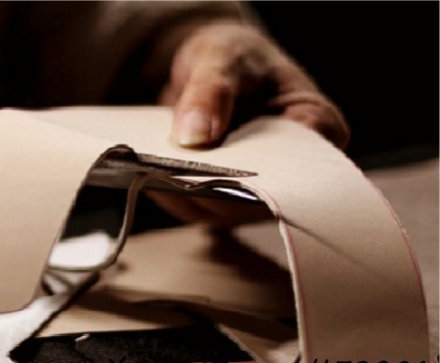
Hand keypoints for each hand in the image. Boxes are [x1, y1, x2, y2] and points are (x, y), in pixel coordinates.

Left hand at [153, 21, 348, 225]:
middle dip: (211, 180)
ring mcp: (255, 193)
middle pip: (254, 195)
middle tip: (169, 164)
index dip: (260, 169)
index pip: (300, 163)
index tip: (219, 161)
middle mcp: (291, 171)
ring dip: (181, 189)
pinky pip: (191, 208)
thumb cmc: (233, 57)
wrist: (209, 70)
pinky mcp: (220, 203)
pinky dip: (167, 191)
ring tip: (149, 165)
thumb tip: (194, 138)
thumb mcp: (222, 56)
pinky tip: (144, 171)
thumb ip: (211, 90)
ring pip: (218, 208)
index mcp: (316, 126)